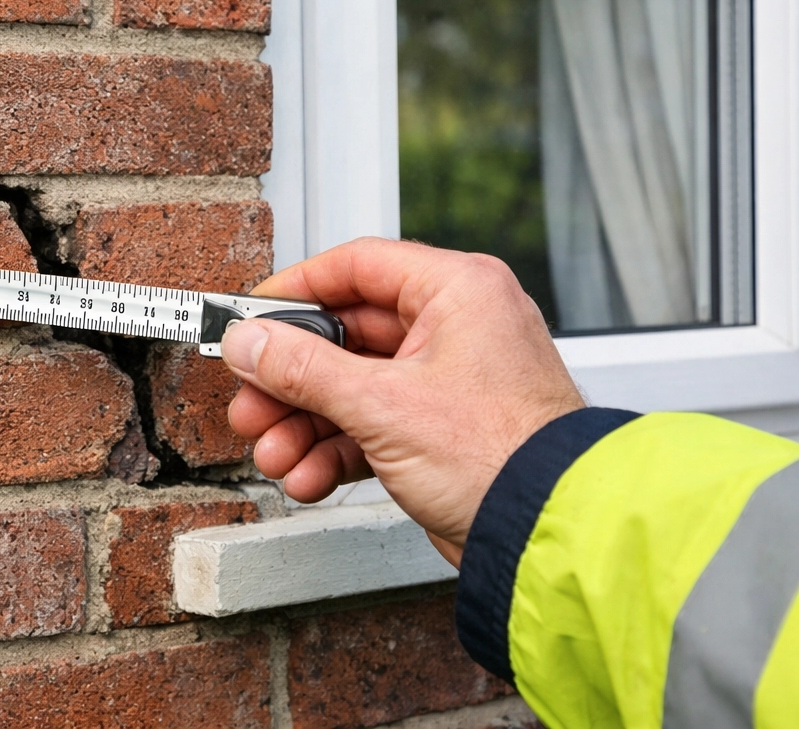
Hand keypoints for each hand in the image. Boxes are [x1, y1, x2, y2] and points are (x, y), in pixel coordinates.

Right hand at [223, 238, 583, 563]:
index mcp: (457, 291)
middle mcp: (456, 327)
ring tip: (274, 453)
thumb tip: (251, 343)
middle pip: (345, 336)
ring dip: (305, 423)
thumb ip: (303, 369)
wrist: (550, 535)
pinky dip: (335, 450)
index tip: (251, 318)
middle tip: (251, 402)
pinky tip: (308, 475)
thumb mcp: (382, 404)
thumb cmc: (504, 456)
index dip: (296, 292)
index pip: (357, 266)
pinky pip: (372, 426)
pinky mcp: (442, 430)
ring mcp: (448, 381)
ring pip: (352, 387)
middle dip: (290, 380)